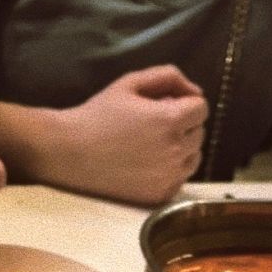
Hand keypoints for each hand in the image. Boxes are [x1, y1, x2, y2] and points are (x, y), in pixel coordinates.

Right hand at [49, 65, 208, 204]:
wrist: (70, 152)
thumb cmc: (98, 114)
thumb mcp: (130, 83)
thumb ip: (167, 77)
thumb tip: (196, 92)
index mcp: (170, 120)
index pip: (201, 108)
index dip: (185, 104)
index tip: (166, 106)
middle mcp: (175, 150)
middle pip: (199, 133)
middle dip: (182, 125)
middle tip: (153, 126)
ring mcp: (168, 176)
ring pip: (194, 157)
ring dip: (182, 148)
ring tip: (153, 145)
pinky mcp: (160, 195)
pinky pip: (181, 178)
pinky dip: (172, 170)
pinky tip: (148, 164)